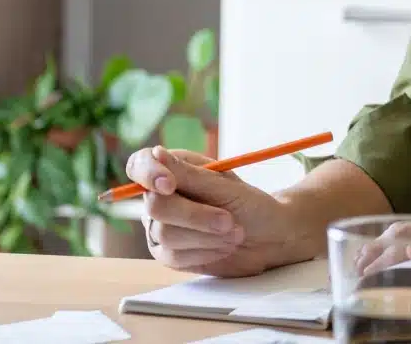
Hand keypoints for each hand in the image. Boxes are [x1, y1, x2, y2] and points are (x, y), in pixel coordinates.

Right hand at [125, 145, 306, 276]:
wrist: (270, 237)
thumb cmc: (251, 205)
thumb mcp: (226, 186)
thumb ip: (190, 175)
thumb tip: (156, 153)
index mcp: (174, 169)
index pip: (139, 165)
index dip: (148, 173)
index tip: (169, 185)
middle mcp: (161, 197)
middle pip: (154, 206)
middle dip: (196, 216)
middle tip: (229, 221)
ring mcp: (161, 227)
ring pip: (165, 234)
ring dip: (206, 236)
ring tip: (234, 233)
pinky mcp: (168, 254)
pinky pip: (173, 256)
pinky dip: (205, 251)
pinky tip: (224, 246)